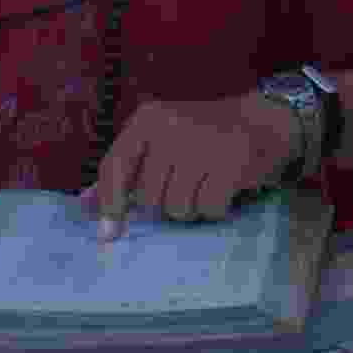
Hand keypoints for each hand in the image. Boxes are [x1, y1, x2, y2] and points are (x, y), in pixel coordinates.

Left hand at [94, 94, 295, 226]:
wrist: (266, 121)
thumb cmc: (205, 137)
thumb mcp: (160, 142)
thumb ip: (125, 171)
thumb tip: (85, 206)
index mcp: (148, 119)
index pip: (114, 166)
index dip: (109, 203)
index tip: (109, 233)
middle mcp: (171, 125)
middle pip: (148, 197)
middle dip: (165, 205)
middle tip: (186, 188)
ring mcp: (203, 143)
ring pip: (176, 207)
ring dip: (191, 209)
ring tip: (206, 187)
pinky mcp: (232, 162)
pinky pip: (208, 208)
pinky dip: (215, 210)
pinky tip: (225, 191)